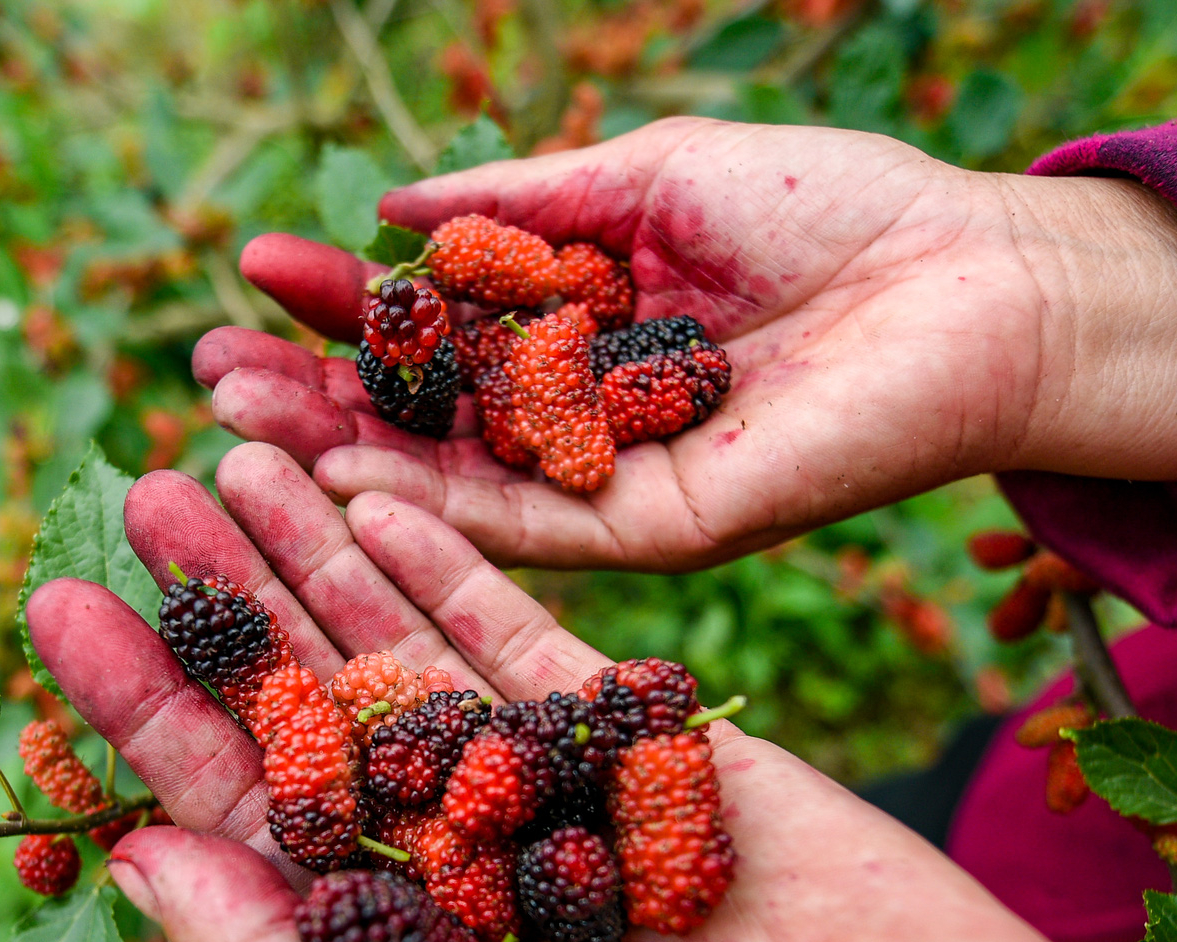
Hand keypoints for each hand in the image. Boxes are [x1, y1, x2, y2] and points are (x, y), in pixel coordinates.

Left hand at [25, 443, 1176, 941]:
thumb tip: (132, 856)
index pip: (231, 823)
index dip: (141, 717)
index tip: (53, 612)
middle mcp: (457, 881)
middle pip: (306, 715)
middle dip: (219, 604)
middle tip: (133, 489)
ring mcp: (558, 805)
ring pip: (411, 654)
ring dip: (318, 556)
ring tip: (235, 454)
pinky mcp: (661, 752)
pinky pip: (537, 640)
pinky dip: (458, 565)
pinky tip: (379, 494)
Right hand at [196, 117, 1176, 571]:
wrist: (971, 279)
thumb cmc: (830, 205)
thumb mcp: (651, 175)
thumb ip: (523, 202)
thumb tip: (396, 205)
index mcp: (583, 324)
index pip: (435, 319)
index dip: (346, 299)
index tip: (254, 270)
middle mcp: (584, 413)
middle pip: (423, 412)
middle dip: (314, 388)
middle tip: (205, 367)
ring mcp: (617, 479)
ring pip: (454, 475)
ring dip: (342, 450)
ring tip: (234, 413)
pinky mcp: (660, 530)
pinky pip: (528, 524)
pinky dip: (435, 504)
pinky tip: (342, 476)